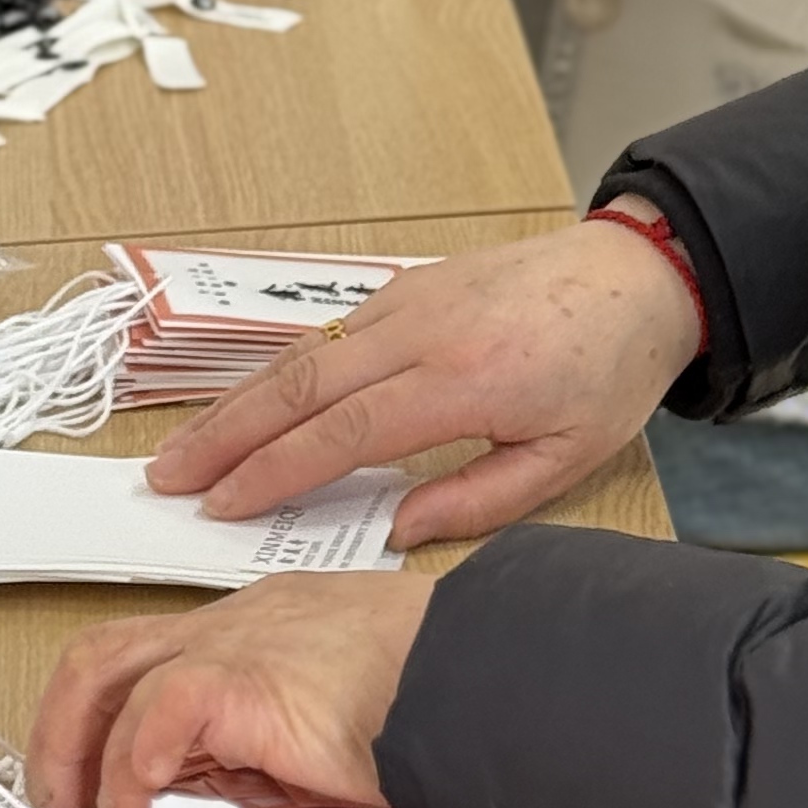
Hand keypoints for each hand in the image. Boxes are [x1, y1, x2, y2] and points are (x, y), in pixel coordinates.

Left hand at [27, 570, 435, 807]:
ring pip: (104, 666)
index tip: (91, 795)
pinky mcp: (245, 675)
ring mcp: (236, 641)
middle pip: (102, 651)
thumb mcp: (329, 736)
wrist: (483, 679)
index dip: (100, 725)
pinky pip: (154, 710)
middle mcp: (236, 623)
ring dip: (74, 751)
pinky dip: (132, 770)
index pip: (148, 656)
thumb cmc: (433, 710)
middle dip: (59, 731)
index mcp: (260, 630)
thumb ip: (268, 757)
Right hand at [149, 221, 701, 541]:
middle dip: (224, 436)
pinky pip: (328, 333)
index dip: (272, 474)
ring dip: (237, 400)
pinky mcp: (409, 284)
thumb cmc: (610, 369)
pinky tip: (248, 401)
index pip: (341, 433)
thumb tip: (394, 532)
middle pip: (299, 386)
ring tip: (185, 447)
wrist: (641, 274)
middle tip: (167, 480)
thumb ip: (476, 501)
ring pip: (303, 353)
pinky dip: (276, 369)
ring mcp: (410, 298)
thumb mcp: (564, 459)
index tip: (222, 507)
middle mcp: (424, 331)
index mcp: (463, 381)